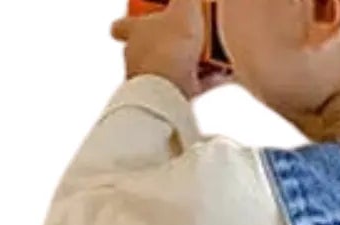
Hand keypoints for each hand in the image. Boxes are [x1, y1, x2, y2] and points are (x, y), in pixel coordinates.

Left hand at [110, 0, 231, 100]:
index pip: (121, 25)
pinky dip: (200, 83)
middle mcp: (136, 58)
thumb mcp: (183, 9)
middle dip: (164, 44)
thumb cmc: (169, 47)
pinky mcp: (163, 101)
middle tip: (184, 37)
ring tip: (207, 59)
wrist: (170, 89)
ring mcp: (148, 82)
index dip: (128, 22)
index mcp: (134, 32)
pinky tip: (218, 77)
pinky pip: (185, 89)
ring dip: (183, 65)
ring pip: (165, 70)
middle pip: (146, 49)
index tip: (141, 18)